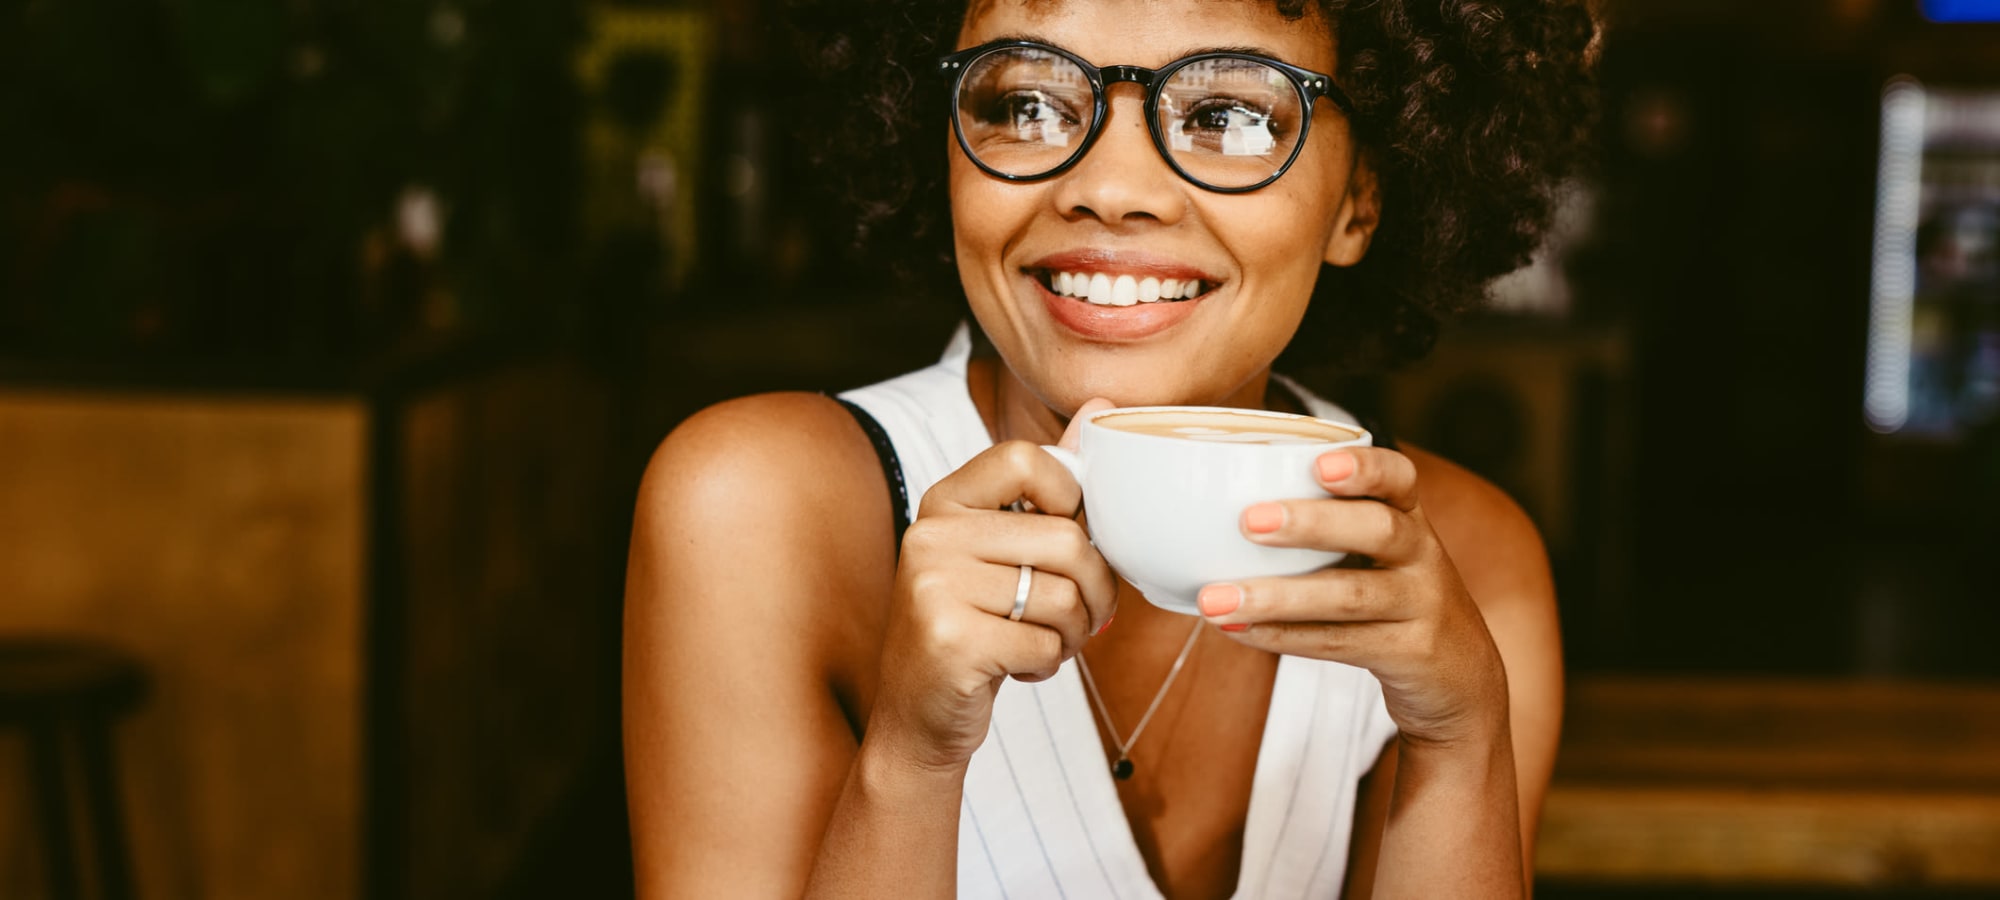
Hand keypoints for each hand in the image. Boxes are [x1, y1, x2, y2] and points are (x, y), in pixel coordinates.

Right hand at [866, 399, 1119, 770]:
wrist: (919, 718)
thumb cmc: (976, 626)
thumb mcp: (1005, 548)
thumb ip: (1052, 480)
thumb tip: (1103, 403)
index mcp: (945, 501)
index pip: (1028, 458)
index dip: (1071, 500)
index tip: (1064, 540)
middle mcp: (930, 535)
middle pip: (1065, 540)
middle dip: (1095, 590)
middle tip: (1084, 617)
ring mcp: (933, 587)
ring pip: (1062, 596)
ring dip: (1075, 634)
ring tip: (1047, 643)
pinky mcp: (948, 640)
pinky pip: (1044, 642)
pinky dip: (1049, 663)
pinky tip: (1020, 668)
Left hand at [1194, 446, 1508, 746]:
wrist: (1459, 679)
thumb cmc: (1389, 600)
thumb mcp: (1376, 554)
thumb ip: (1323, 528)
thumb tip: (1207, 509)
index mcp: (1409, 517)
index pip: (1398, 478)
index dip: (1364, 466)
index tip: (1319, 462)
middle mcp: (1422, 554)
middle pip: (1378, 529)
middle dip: (1312, 523)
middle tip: (1248, 521)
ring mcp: (1421, 606)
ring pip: (1351, 595)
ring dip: (1278, 596)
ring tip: (1214, 598)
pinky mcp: (1411, 654)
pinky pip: (1341, 642)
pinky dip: (1284, 637)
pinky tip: (1238, 629)